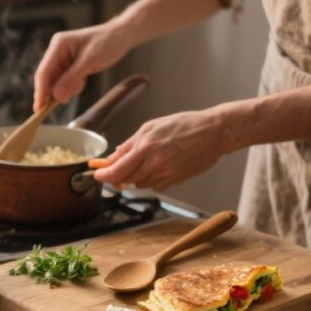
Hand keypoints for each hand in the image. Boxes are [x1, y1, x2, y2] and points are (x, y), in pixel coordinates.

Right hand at [33, 23, 133, 110]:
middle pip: (47, 79)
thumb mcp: (90, 60)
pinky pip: (64, 83)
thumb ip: (72, 78)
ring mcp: (62, 60)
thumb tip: (56, 96)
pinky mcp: (69, 66)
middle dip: (54, 91)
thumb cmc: (108, 42)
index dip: (40, 91)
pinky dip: (72, 87)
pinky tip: (83, 80)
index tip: (38, 108)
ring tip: (81, 82)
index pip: (43, 72)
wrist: (121, 36)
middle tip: (61, 102)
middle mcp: (56, 52)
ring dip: (66, 89)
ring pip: (56, 83)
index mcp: (58, 45)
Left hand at [93, 110, 227, 190]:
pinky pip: (155, 185)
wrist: (215, 132)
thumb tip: (113, 157)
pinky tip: (160, 165)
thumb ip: (130, 144)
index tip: (96, 174)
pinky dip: (151, 179)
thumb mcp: (152, 126)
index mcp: (145, 147)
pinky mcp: (175, 181)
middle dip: (118, 176)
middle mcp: (154, 164)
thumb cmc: (185, 124)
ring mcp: (165, 175)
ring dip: (135, 176)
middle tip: (117, 168)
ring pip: (139, 184)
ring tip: (146, 160)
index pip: (116, 171)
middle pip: (125, 180)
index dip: (102, 175)